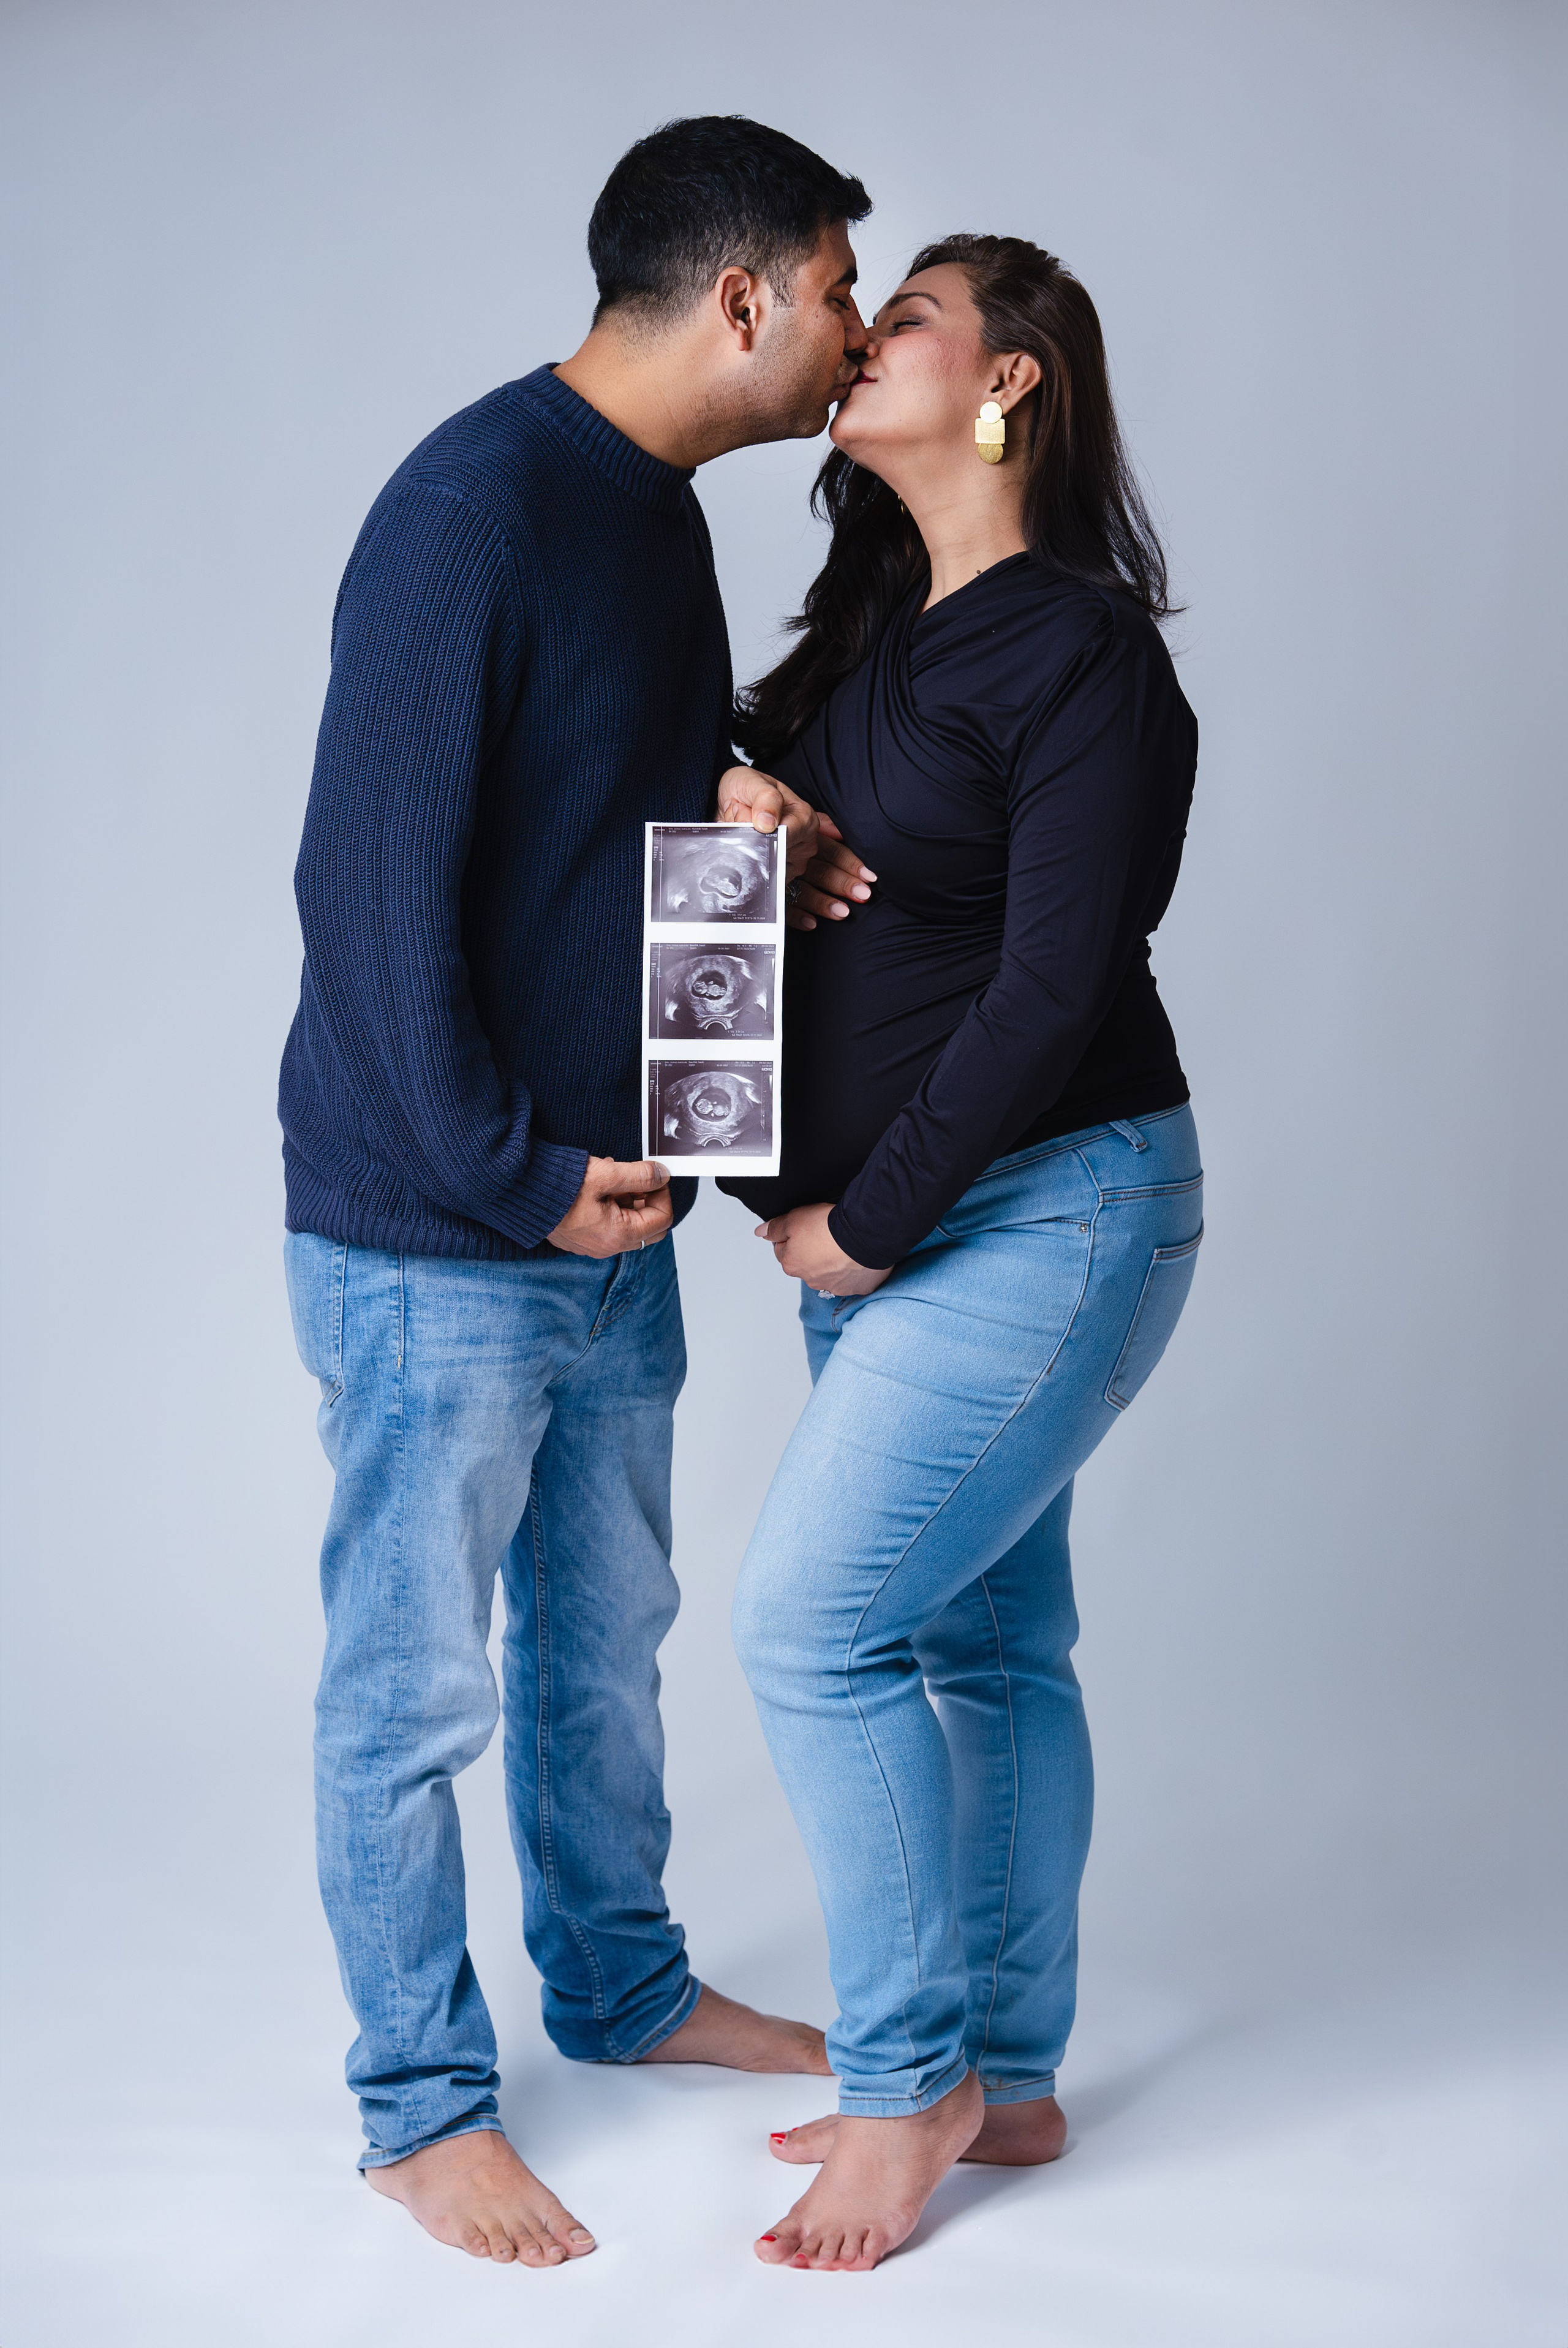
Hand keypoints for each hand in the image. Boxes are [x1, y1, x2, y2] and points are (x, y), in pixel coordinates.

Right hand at [548, 1158, 672, 1257]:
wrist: (523, 1193)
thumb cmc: (560, 1187)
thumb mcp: (606, 1175)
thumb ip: (639, 1175)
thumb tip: (662, 1175)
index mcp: (619, 1234)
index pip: (662, 1219)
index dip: (663, 1194)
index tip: (655, 1176)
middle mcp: (609, 1247)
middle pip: (649, 1228)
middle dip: (649, 1201)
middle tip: (638, 1179)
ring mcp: (595, 1245)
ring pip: (629, 1226)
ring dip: (629, 1202)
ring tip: (613, 1178)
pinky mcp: (583, 1239)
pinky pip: (610, 1226)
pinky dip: (613, 1207)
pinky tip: (599, 1186)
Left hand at [717, 765, 876, 932]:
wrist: (727, 802)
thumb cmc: (744, 790)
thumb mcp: (751, 784)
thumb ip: (764, 799)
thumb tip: (768, 823)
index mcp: (798, 818)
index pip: (808, 831)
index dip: (807, 842)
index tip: (796, 849)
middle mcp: (799, 842)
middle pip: (824, 861)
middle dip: (845, 877)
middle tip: (863, 891)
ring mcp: (790, 862)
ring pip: (813, 882)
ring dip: (827, 898)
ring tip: (843, 911)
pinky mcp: (775, 877)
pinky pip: (789, 897)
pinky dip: (799, 911)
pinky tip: (811, 922)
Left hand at [754, 1203, 890, 1296]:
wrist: (864, 1236)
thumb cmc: (829, 1228)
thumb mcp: (793, 1219)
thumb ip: (775, 1227)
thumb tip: (761, 1232)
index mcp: (792, 1264)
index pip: (784, 1250)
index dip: (793, 1236)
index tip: (806, 1228)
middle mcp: (810, 1280)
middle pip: (806, 1263)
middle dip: (813, 1251)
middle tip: (825, 1234)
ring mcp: (835, 1286)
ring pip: (829, 1272)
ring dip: (833, 1262)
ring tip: (844, 1244)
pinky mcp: (856, 1287)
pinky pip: (852, 1278)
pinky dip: (853, 1269)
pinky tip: (857, 1256)